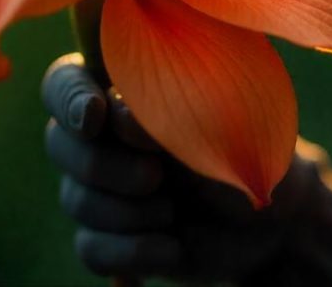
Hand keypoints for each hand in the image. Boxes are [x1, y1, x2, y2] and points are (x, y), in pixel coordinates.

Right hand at [42, 54, 331, 285]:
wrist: (272, 217)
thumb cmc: (245, 148)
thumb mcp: (211, 119)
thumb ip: (161, 113)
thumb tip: (113, 120)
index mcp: (123, 89)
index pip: (63, 81)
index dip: (69, 98)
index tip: (96, 117)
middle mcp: (103, 135)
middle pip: (58, 143)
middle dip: (106, 166)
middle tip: (155, 176)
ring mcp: (102, 186)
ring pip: (74, 199)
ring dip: (127, 211)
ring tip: (174, 212)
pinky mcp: (109, 235)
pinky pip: (90, 247)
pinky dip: (132, 251)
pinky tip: (171, 247)